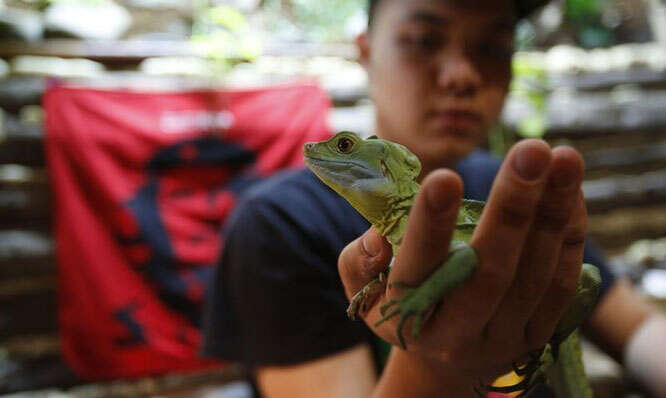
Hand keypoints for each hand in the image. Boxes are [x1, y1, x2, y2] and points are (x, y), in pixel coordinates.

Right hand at [338, 139, 586, 380]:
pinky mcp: (539, 336)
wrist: (445, 358)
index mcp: (407, 319)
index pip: (417, 270)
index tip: (445, 177)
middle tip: (530, 152)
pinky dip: (571, 232)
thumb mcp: (364, 291)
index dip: (430, 226)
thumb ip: (359, 261)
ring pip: (536, 275)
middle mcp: (458, 335)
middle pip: (490, 273)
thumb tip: (381, 235)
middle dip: (512, 208)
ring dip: (553, 212)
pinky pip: (562, 282)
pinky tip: (570, 187)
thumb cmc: (400, 304)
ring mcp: (504, 338)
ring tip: (564, 157)